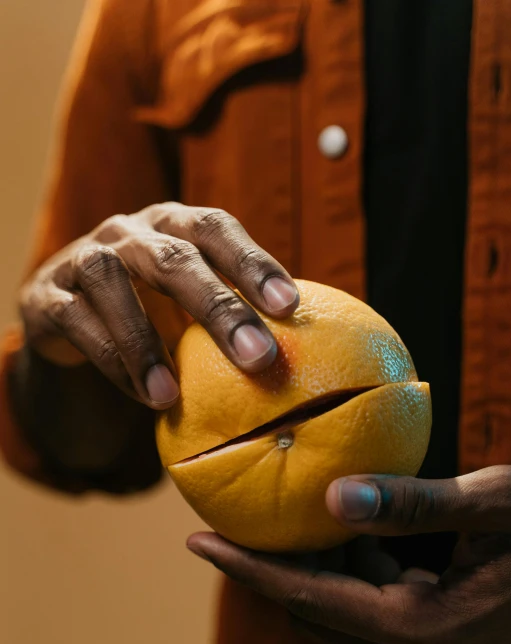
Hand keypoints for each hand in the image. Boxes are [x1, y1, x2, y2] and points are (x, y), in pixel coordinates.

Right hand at [19, 203, 298, 408]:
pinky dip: (110, 359)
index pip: (216, 228)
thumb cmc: (150, 304)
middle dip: (218, 306)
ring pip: (110, 280)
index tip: (290, 306)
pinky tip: (143, 395)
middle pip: (172, 257)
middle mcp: (129, 232)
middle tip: (259, 358)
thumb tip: (308, 358)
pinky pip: (77, 323)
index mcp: (173, 225)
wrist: (68, 309)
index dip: (252, 261)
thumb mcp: (188, 299)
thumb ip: (234, 315)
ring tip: (173, 396)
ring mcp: (83, 258)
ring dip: (143, 340)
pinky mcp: (48, 295)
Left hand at [187, 465, 510, 643]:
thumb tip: (332, 495)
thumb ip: (413, 503)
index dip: (248, 571)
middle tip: (255, 513)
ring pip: (340, 616)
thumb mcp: (492, 503)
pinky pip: (372, 614)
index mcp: (423, 627)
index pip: (307, 600)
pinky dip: (354, 577)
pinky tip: (362, 536)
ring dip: (321, 569)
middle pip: (314, 613)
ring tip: (314, 515)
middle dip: (279, 567)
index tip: (198, 542)